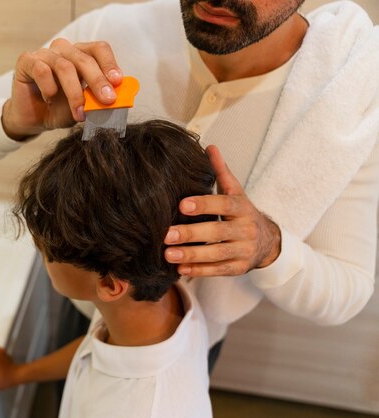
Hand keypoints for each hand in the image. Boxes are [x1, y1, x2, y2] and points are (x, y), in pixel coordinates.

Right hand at [2, 38, 122, 139]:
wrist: (33, 120)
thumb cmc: (60, 109)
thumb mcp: (84, 107)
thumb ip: (97, 101)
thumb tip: (115, 100)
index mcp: (81, 55)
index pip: (99, 49)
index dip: (109, 64)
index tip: (117, 81)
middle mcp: (64, 50)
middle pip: (84, 59)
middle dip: (97, 80)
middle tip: (107, 99)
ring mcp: (45, 53)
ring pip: (64, 66)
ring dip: (74, 93)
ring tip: (78, 113)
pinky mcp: (27, 61)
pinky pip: (42, 70)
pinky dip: (49, 89)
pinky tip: (49, 99)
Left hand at [164, 145, 280, 276]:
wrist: (268, 242)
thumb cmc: (242, 213)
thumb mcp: (236, 192)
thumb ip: (221, 172)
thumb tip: (209, 147)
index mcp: (242, 207)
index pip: (224, 204)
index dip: (204, 204)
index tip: (182, 204)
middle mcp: (245, 229)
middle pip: (218, 231)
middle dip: (191, 234)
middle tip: (166, 235)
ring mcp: (243, 250)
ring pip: (217, 254)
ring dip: (192, 255)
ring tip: (168, 254)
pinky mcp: (239, 268)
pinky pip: (219, 270)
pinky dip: (200, 271)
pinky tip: (181, 270)